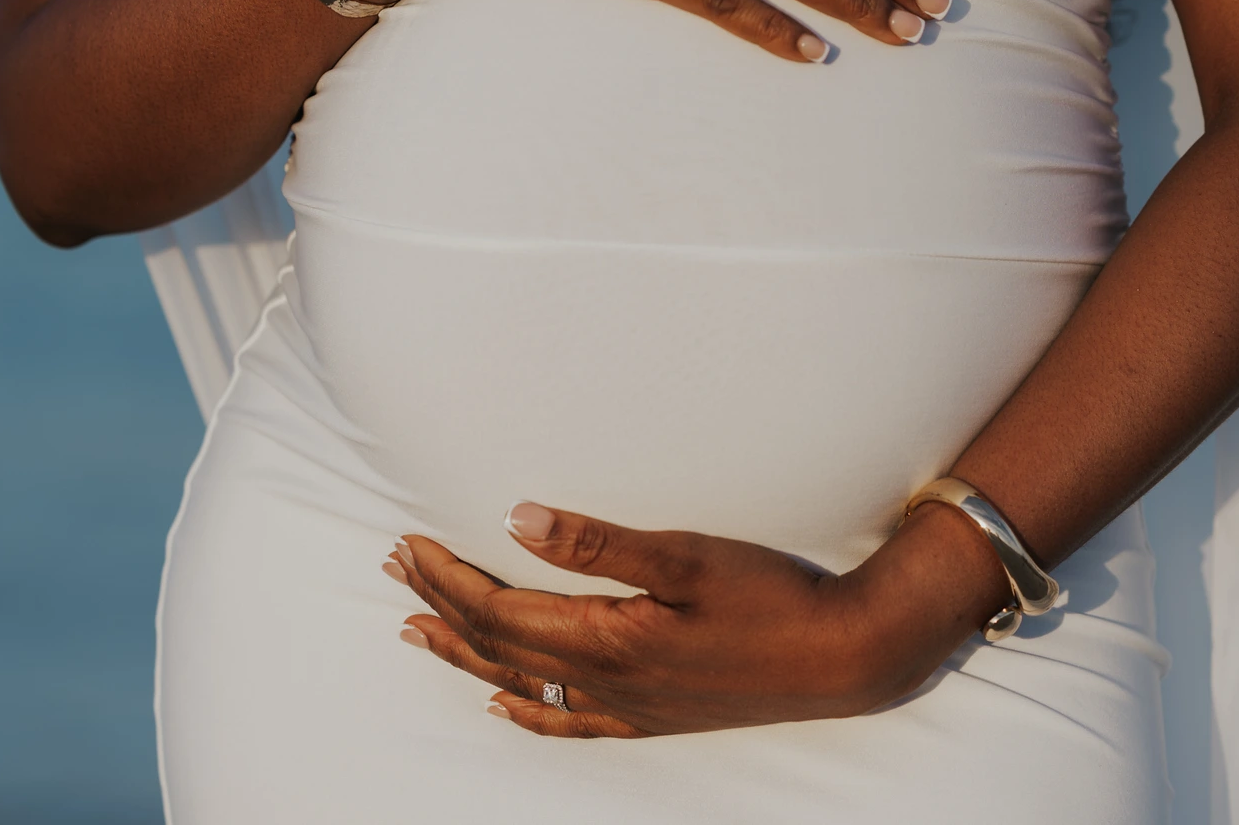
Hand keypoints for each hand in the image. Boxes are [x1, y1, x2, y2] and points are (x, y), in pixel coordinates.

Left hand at [382, 499, 1011, 737]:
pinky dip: (524, 710)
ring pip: (521, 684)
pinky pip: (566, 722)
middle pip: (497, 645)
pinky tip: (505, 705)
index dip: (447, 578)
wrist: (843, 656)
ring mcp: (628, 706)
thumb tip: (517, 518)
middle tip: (396, 569)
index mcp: (606, 639)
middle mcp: (605, 682)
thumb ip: (598, 542)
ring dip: (465, 655)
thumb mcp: (687, 555)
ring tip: (420, 633)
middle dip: (441, 606)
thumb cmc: (772, 597)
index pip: (499, 610)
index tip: (407, 544)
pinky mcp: (654, 716)